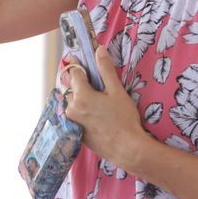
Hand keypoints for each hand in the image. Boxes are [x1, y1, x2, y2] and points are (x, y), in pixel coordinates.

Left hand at [61, 45, 143, 167]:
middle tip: (97, 85)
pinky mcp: (76, 132)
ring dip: (81, 98)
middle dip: (82, 83)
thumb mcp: (117, 91)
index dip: (78, 64)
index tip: (78, 57)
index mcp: (81, 95)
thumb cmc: (124, 119)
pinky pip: (75, 115)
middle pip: (73, 88)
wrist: (126, 148)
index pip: (74, 73)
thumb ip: (106, 70)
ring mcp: (72, 121)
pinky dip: (82, 110)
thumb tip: (99, 50)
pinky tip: (97, 115)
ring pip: (73, 102)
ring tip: (99, 102)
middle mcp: (71, 108)